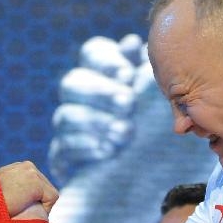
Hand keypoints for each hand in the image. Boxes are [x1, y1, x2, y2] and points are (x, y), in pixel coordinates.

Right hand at [0, 161, 58, 222]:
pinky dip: (46, 209)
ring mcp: (32, 172)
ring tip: (28, 217)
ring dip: (40, 206)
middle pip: (44, 187)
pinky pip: (51, 198)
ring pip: (48, 193)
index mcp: (15, 167)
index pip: (33, 184)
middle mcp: (25, 165)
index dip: (30, 199)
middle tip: (28, 216)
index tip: (22, 212)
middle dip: (38, 202)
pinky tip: (31, 215)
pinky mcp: (37, 183)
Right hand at [46, 35, 216, 222]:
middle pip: (73, 82)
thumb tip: (132, 42)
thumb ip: (147, 71)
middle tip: (128, 104)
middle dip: (101, 92)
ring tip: (124, 133)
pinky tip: (108, 152)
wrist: (151, 181)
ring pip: (66, 115)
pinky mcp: (64, 156)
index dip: (106, 61)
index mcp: (105, 74)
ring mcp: (69, 127)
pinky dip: (85, 148)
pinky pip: (62, 147)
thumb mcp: (160, 101)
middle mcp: (82, 98)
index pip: (93, 53)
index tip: (128, 74)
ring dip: (96, 122)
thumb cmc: (160, 131)